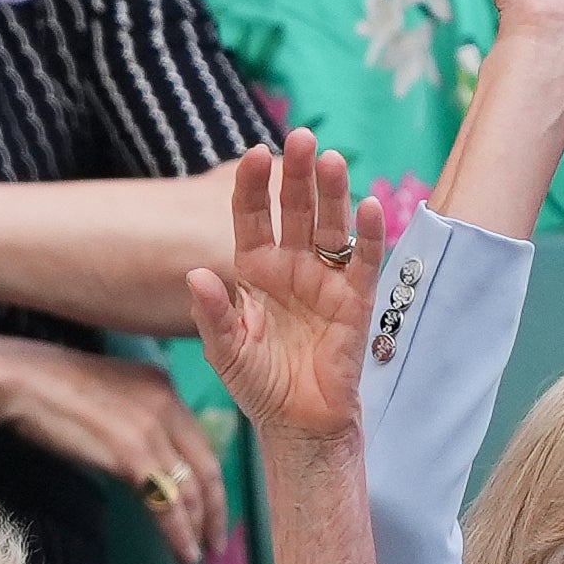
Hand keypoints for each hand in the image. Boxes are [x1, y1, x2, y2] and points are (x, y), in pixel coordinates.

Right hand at [0, 338, 226, 563]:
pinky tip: (181, 553)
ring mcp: (153, 430)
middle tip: (217, 543)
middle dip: (216, 511)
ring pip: (191, 491)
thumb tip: (141, 457)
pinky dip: (178, 534)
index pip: (199, 442)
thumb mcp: (107, 393)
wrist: (21, 381)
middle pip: (207, 468)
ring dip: (199, 529)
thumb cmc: (47, 389)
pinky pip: (167, 504)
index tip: (210, 508)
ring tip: (197, 556)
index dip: (209, 481)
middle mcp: (168, 405)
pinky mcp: (133, 455)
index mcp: (163, 386)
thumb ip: (132, 417)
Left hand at [189, 127, 375, 445]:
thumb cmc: (260, 385)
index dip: (252, 186)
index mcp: (255, 271)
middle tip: (300, 137)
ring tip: (331, 160)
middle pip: (295, 210)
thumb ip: (212, 315)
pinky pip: (363, 261)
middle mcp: (291, 267)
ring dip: (333, 193)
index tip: (253, 153)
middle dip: (297, 174)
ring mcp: (325, 280)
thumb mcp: (226, 352)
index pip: (251, 217)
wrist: (299, 425)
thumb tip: (194, 276)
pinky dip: (368, 235)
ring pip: (330, 225)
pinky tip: (369, 206)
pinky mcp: (355, 300)